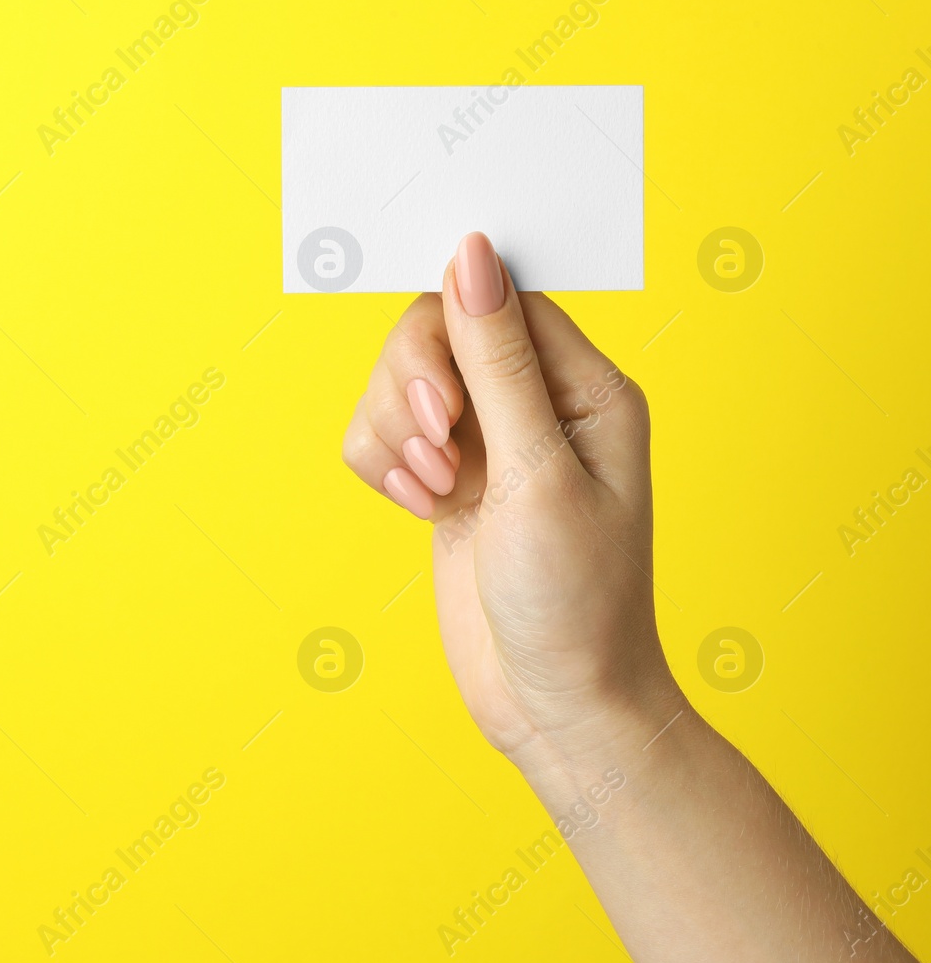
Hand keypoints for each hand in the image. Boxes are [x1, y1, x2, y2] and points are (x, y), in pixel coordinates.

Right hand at [342, 232, 678, 762]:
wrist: (554, 706)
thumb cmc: (575, 600)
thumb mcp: (537, 474)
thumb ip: (497, 362)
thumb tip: (473, 256)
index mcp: (584, 385)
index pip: (496, 297)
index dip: (449, 327)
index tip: (440, 399)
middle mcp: (534, 402)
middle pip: (433, 331)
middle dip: (414, 391)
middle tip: (440, 454)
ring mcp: (486, 440)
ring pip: (396, 382)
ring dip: (395, 435)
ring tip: (436, 493)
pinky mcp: (444, 478)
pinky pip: (378, 435)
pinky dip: (382, 467)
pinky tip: (422, 510)